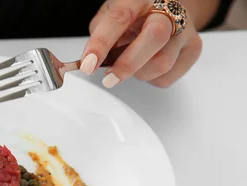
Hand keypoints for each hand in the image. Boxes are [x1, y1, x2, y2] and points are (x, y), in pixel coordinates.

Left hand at [80, 0, 202, 88]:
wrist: (166, 9)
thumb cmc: (134, 14)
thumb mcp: (111, 13)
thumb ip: (100, 32)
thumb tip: (90, 61)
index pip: (119, 18)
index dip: (101, 43)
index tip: (88, 64)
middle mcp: (168, 9)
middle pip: (155, 37)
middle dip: (128, 64)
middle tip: (109, 79)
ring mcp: (186, 29)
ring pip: (162, 63)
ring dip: (138, 73)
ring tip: (130, 64)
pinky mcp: (193, 48)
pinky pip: (167, 77)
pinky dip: (150, 79)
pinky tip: (146, 65)